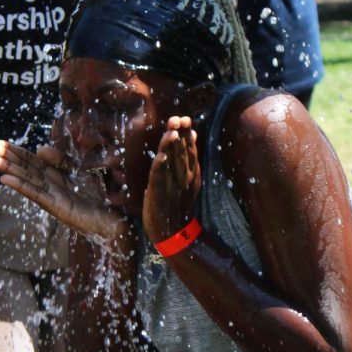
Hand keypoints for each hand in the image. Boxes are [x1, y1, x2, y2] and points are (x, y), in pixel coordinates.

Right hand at [0, 139, 126, 239]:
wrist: (116, 217)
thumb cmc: (100, 194)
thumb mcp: (81, 170)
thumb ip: (61, 160)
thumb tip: (40, 149)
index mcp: (54, 173)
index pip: (29, 159)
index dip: (12, 150)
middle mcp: (49, 184)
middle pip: (23, 168)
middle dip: (4, 157)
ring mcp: (52, 196)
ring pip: (26, 180)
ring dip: (8, 170)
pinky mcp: (58, 207)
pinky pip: (37, 195)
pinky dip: (22, 187)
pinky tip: (6, 179)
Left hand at [142, 115, 200, 244]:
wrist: (173, 232)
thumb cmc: (178, 203)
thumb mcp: (190, 179)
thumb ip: (191, 157)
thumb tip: (193, 133)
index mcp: (192, 174)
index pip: (190, 150)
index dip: (187, 135)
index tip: (185, 119)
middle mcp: (184, 178)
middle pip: (182, 154)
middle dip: (179, 135)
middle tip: (177, 119)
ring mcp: (172, 186)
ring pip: (171, 163)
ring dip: (170, 147)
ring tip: (171, 131)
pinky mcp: (159, 194)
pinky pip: (159, 179)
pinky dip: (160, 167)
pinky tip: (160, 157)